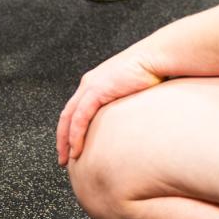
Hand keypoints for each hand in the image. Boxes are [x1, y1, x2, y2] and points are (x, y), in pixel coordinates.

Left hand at [57, 51, 163, 165]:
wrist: (155, 58)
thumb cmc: (151, 73)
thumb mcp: (134, 93)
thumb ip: (125, 106)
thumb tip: (131, 124)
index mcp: (95, 83)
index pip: (76, 110)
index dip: (70, 130)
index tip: (71, 147)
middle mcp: (88, 84)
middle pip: (67, 116)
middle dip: (62, 139)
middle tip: (63, 159)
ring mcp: (90, 86)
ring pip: (69, 119)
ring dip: (66, 141)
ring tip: (67, 159)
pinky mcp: (95, 91)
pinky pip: (79, 118)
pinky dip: (75, 135)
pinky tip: (76, 150)